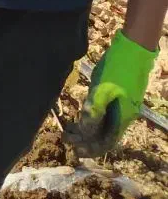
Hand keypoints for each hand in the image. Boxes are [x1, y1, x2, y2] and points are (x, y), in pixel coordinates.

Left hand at [71, 31, 155, 153]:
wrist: (133, 48)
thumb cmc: (118, 69)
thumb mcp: (103, 89)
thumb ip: (94, 111)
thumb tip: (84, 132)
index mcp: (123, 118)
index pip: (107, 142)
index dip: (91, 149)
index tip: (75, 151)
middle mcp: (123, 116)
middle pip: (103, 135)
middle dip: (85, 139)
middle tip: (66, 137)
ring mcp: (120, 106)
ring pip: (102, 125)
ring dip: (85, 129)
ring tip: (68, 129)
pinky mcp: (115, 96)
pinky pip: (102, 114)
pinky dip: (90, 117)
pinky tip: (78, 115)